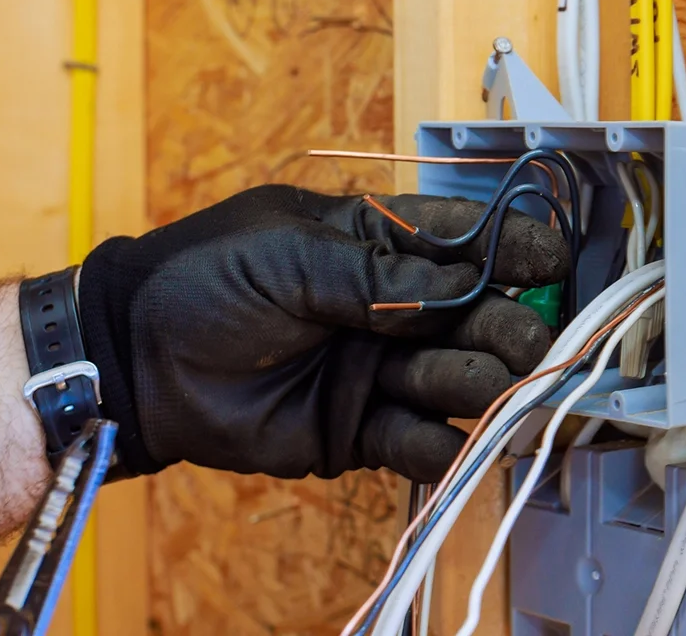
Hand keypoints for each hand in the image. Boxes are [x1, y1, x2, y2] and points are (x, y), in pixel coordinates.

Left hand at [78, 184, 568, 481]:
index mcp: (377, 245)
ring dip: (480, 381)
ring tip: (489, 383)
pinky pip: (417, 442)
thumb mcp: (291, 254)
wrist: (138, 361)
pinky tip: (450, 439)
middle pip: (478, 316)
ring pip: (458, 379)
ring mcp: (378, 370)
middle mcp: (391, 309)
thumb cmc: (202, 281)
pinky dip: (440, 444)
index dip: (513, 248)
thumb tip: (463, 284)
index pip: (466, 242)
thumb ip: (379, 275)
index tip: (547, 259)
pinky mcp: (357, 430)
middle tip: (525, 337)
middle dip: (508, 324)